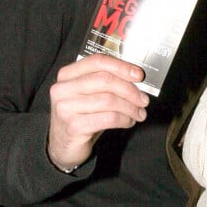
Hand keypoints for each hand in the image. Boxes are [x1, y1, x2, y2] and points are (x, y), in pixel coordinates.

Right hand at [47, 53, 148, 170]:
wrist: (63, 145)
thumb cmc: (81, 115)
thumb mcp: (88, 94)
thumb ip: (106, 82)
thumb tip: (136, 79)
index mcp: (67, 74)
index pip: (97, 62)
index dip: (121, 67)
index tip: (139, 75)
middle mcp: (62, 88)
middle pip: (105, 80)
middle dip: (130, 90)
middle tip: (143, 99)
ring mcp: (66, 107)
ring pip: (109, 100)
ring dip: (130, 107)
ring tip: (139, 113)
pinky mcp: (73, 126)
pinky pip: (108, 118)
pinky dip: (124, 119)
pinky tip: (129, 122)